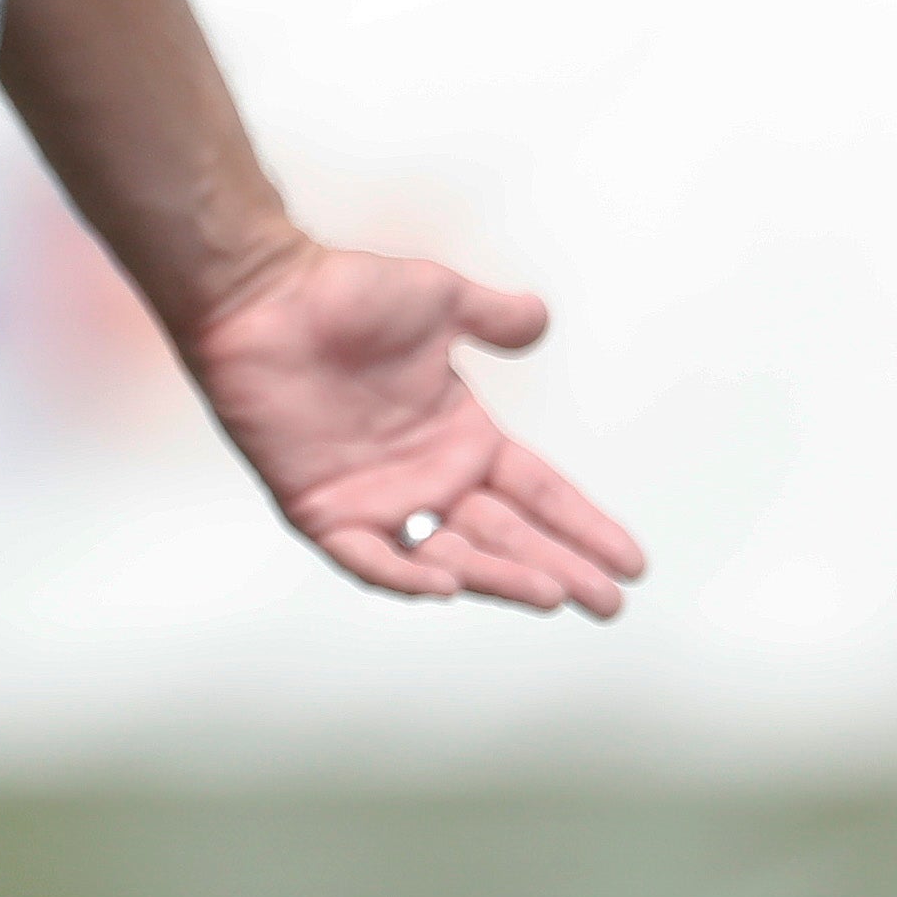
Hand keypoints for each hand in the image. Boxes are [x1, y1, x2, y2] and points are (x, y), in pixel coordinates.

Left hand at [179, 243, 645, 616]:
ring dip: (501, 577)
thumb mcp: (440, 297)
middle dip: (561, 568)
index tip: (630, 559)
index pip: (537, 492)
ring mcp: (378, 499)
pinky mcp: (323, 509)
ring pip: (453, 554)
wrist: (265, 298)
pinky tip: (448, 587)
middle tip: (609, 603)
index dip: (583, 524)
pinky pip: (368, 556)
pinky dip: (405, 574)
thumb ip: (492, 315)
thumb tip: (539, 321)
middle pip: (508, 535)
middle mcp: (427, 477)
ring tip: (552, 595)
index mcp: (461, 435)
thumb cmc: (347, 292)